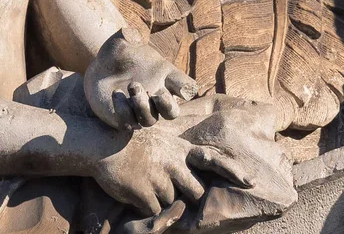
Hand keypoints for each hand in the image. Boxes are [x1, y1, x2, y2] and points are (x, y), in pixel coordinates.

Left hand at [84, 30, 197, 129]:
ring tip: (132, 86)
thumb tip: (129, 34)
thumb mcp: (122, 40)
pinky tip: (116, 93)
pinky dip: (124, 110)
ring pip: (151, 120)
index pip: (185, 87)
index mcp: (164, 76)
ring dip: (143, 105)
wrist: (100, 68)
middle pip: (172, 112)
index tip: (183, 88)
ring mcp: (141, 109)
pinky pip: (129, 122)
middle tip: (157, 94)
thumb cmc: (118, 53)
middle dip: (167, 105)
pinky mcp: (124, 118)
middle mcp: (156, 96)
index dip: (187, 89)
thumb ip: (128, 35)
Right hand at [91, 126, 252, 217]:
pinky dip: (146, 206)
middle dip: (187, 196)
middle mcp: (173, 163)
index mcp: (178, 149)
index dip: (232, 171)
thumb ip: (179, 156)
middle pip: (195, 191)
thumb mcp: (160, 141)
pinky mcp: (145, 194)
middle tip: (168, 186)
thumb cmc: (132, 143)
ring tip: (143, 180)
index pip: (212, 158)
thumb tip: (194, 176)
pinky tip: (134, 189)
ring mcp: (159, 178)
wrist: (102, 144)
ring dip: (160, 198)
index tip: (251, 182)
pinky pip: (154, 212)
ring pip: (172, 203)